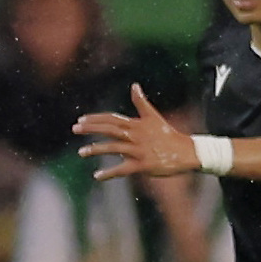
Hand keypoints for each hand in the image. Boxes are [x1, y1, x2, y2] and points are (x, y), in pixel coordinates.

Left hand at [73, 85, 197, 180]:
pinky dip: (110, 173)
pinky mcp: (143, 165)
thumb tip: (134, 85)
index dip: (95, 119)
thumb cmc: (167, 134)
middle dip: (91, 129)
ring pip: (114, 148)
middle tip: (75, 129)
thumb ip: (141, 102)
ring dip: (96, 150)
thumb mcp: (153, 117)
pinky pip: (123, 169)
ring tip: (81, 152)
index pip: (112, 119)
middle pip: (110, 129)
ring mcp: (139, 150)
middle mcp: (136, 135)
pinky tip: (97, 176)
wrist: (186, 152)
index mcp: (136, 124)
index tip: (80, 120)